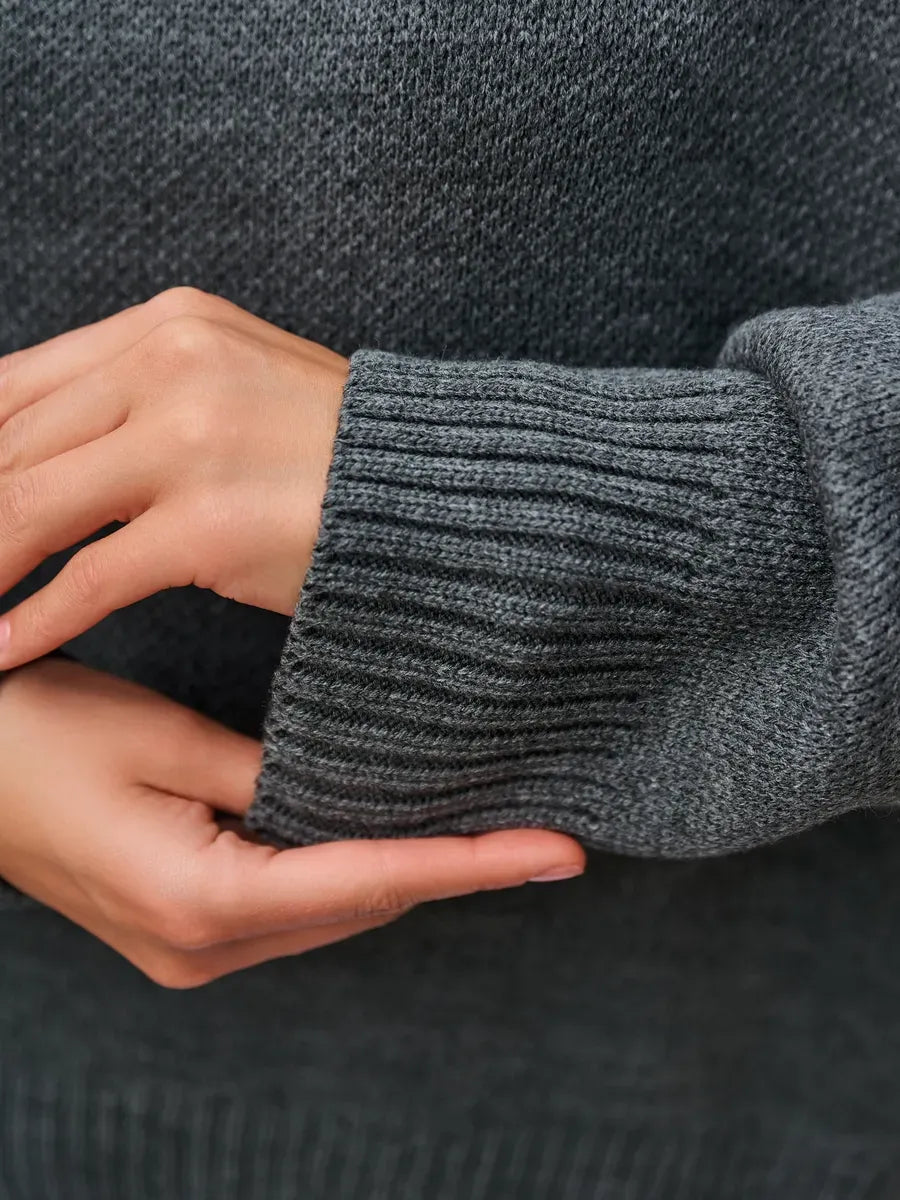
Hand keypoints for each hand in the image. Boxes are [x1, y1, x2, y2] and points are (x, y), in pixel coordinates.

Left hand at [0, 287, 348, 667]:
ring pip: (31, 507)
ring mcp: (191, 443)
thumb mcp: (234, 387)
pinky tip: (5, 649)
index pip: (19, 386)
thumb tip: (44, 455)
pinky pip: (91, 580)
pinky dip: (36, 619)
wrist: (438, 493)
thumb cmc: (333, 452)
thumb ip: (142, 400)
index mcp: (170, 326)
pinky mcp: (210, 525)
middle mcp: (171, 366)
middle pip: (13, 448)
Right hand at [0, 657, 584, 986]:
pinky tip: (386, 830)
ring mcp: (188, 951)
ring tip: (486, 825)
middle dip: (451, 867)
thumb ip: (275, 773)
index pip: (373, 882)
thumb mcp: (163, 737)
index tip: (557, 852)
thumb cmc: (38, 736)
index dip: (473, 864)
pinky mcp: (181, 933)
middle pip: (360, 904)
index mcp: (201, 899)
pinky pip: (290, 906)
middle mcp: (201, 948)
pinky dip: (346, 870)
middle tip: (539, 826)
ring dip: (402, 869)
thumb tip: (366, 788)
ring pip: (330, 910)